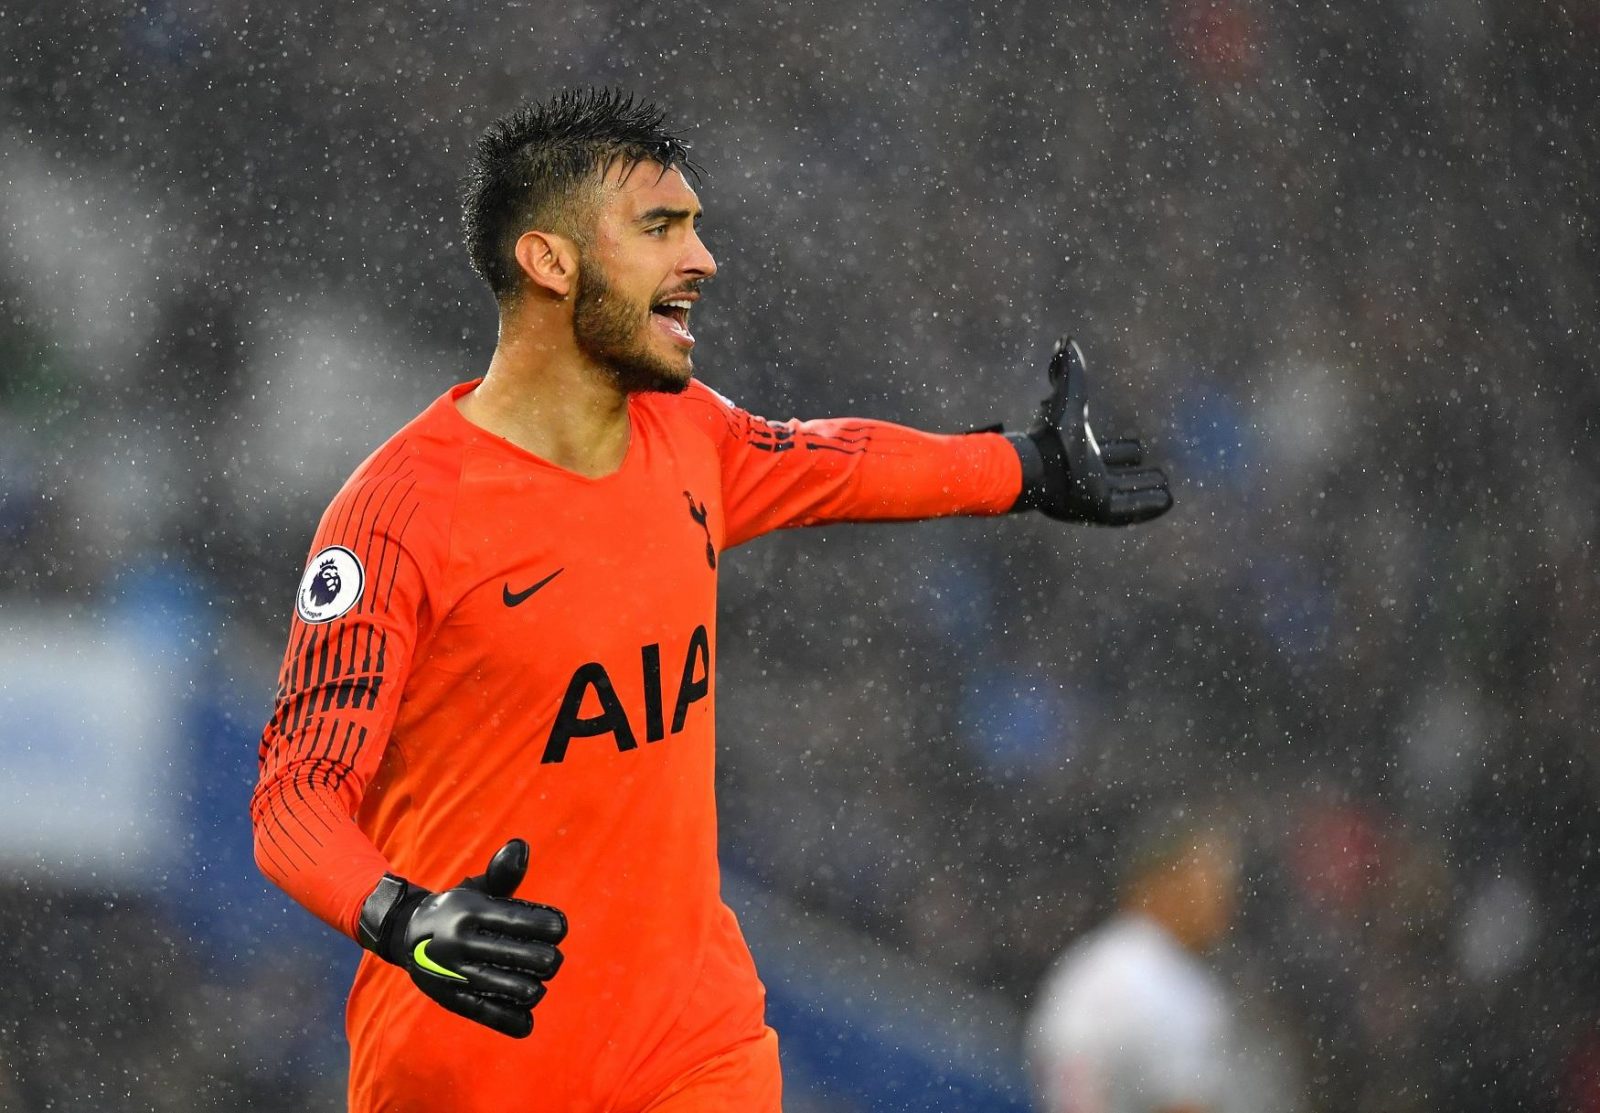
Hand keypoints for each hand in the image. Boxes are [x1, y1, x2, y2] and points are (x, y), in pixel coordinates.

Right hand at [357, 839, 566, 1037]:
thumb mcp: (476, 887)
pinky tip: (527, 1021)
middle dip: (546, 959)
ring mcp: (453, 972)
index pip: (518, 920)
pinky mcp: (450, 998)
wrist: (405, 934)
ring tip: (538, 983)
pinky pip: (485, 1013)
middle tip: (551, 959)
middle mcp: (460, 941)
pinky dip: (510, 1020)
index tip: (559, 929)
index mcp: (470, 910)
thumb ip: (502, 872)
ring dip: (532, 988)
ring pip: (506, 987)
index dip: (547, 925)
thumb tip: (521, 847)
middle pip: (517, 955)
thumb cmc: (457, 908)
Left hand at [1009, 337, 1172, 524]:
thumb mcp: (1067, 400)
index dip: (1123, 451)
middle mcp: (1086, 477)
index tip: (1139, 448)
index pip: (1107, 454)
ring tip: (1167, 489)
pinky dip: (1148, 506)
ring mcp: (1092, 497)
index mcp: (1080, 454)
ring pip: (1124, 495)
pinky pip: (1129, 512)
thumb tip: (1065, 341)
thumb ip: (1070, 373)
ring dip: (1144, 491)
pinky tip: (1168, 502)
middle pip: (1116, 477)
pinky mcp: (1099, 512)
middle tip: (1159, 474)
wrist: (1038, 469)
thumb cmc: (1051, 436)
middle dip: (1135, 476)